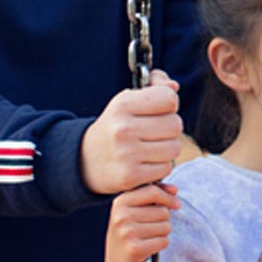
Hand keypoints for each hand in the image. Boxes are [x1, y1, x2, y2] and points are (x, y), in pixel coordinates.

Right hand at [80, 71, 182, 194]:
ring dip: (167, 149)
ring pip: (174, 148)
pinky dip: (160, 166)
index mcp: (123, 104)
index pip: (169, 99)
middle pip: (175, 125)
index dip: (169, 105)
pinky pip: (166, 168)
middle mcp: (123, 128)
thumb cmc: (116, 126)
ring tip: (150, 147)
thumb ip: (155, 86)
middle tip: (154, 132)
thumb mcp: (127, 101)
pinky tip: (145, 162)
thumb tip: (174, 86)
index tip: (157, 112)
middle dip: (170, 129)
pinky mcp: (131, 176)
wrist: (85, 160)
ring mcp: (127, 154)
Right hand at [104, 181, 180, 261]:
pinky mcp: (135, 248)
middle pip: (163, 211)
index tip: (176, 204)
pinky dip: (161, 244)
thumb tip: (174, 189)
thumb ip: (154, 195)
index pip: (152, 191)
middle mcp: (121, 216)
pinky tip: (149, 246)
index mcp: (120, 202)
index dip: (168, 197)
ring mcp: (126, 233)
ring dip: (162, 233)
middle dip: (163, 220)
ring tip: (148, 237)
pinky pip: (164, 241)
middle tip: (150, 228)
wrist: (117, 260)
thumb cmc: (130, 230)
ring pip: (166, 227)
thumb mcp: (135, 209)